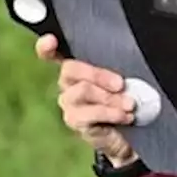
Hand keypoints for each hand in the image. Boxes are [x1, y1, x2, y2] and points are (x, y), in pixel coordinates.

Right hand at [37, 34, 139, 165]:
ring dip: (111, 97)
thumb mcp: (121, 85)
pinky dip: (112, 113)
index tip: (50, 40)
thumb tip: (122, 77)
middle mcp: (66, 84)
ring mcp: (67, 103)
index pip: (52, 54)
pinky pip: (91, 113)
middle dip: (99, 75)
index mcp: (76, 70)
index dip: (46, 48)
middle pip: (70, 69)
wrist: (126, 137)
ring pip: (83, 90)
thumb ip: (116, 75)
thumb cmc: (123, 103)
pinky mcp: (74, 121)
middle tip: (121, 85)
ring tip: (130, 105)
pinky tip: (126, 116)